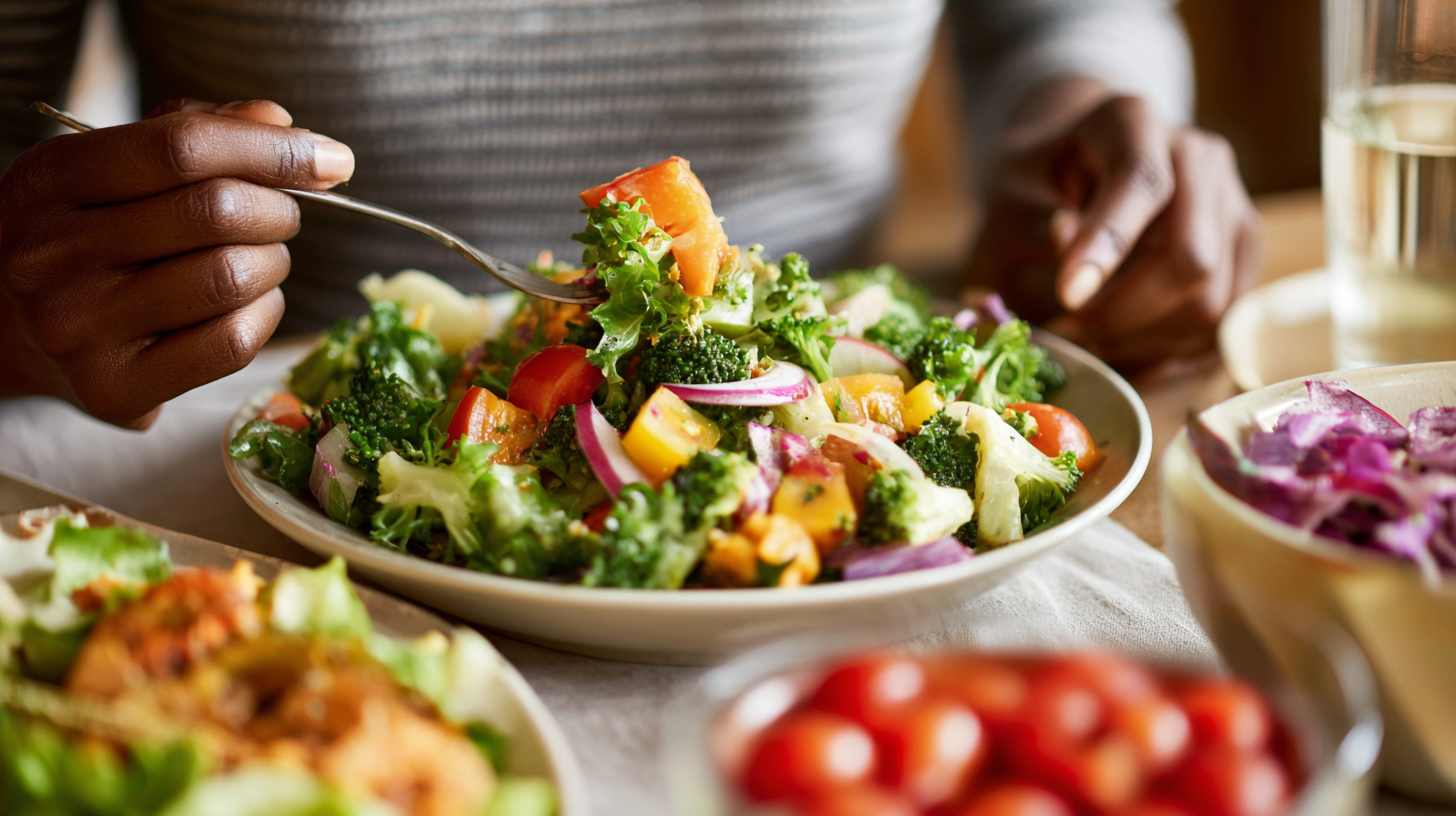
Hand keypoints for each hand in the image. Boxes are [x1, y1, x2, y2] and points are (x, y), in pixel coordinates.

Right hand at [0, 99, 353, 426]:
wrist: (8, 330)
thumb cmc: (85, 232)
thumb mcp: (112, 167)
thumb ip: (192, 132)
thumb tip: (278, 122)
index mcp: (51, 181)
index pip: (182, 148)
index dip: (273, 149)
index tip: (332, 159)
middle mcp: (53, 255)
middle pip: (216, 213)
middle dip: (279, 208)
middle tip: (283, 214)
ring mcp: (79, 329)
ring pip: (232, 278)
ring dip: (276, 263)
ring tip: (263, 257)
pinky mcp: (113, 389)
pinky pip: (231, 343)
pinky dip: (266, 315)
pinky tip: (253, 302)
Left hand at [966, 78, 1262, 372]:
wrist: (1077, 166)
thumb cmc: (1039, 182)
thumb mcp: (1013, 194)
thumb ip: (1036, 225)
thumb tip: (1074, 264)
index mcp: (1134, 124)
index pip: (1141, 183)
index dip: (1109, 246)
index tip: (1067, 297)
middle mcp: (1200, 157)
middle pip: (1190, 257)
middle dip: (1124, 313)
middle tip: (1067, 333)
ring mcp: (1232, 205)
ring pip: (1211, 302)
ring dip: (1143, 341)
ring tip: (1088, 339)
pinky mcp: (1242, 254)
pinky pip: (1219, 325)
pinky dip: (1168, 351)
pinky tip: (1122, 346)